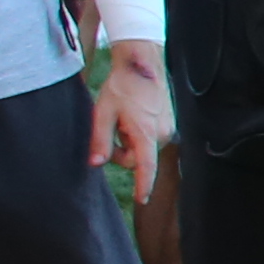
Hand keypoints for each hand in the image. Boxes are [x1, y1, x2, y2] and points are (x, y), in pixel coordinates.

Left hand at [86, 41, 167, 176]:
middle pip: (138, 157)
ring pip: (143, 148)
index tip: (141, 199)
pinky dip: (138, 133)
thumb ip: (100, 140)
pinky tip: (132, 115)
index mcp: (146, 132)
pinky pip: (150, 138)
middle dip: (122, 152)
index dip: (142, 184)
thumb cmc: (123, 86)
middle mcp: (162, 133)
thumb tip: (96, 163)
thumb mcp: (103, 113)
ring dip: (129, 141)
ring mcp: (168, 127)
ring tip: (122, 118)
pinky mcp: (168, 122)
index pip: (145, 166)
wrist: (142, 64)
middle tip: (109, 131)